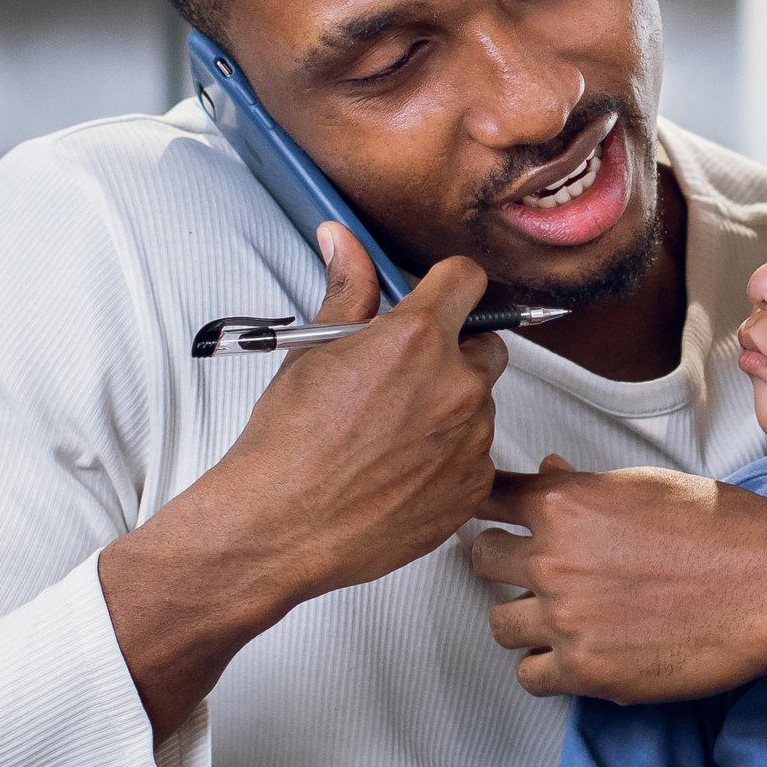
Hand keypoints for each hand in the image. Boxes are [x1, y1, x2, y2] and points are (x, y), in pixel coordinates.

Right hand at [99, 225, 507, 725]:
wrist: (279, 527)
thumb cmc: (287, 443)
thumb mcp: (312, 352)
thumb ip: (346, 290)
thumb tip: (341, 239)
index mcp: (417, 339)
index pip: (468, 280)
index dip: (449, 285)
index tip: (438, 298)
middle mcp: (456, 385)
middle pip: (486, 344)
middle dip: (455, 351)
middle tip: (405, 376)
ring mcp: (471, 440)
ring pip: (479, 404)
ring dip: (449, 407)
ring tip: (391, 433)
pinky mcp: (473, 487)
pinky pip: (476, 456)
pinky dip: (449, 457)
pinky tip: (401, 469)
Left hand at [480, 460, 766, 715]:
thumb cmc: (725, 527)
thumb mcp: (647, 486)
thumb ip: (587, 486)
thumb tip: (549, 471)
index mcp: (565, 502)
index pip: (487, 497)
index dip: (483, 506)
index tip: (486, 515)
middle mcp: (553, 557)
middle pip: (481, 561)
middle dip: (499, 564)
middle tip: (524, 570)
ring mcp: (565, 617)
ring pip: (499, 623)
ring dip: (521, 619)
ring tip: (554, 618)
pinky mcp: (586, 670)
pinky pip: (530, 675)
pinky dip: (545, 668)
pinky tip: (572, 656)